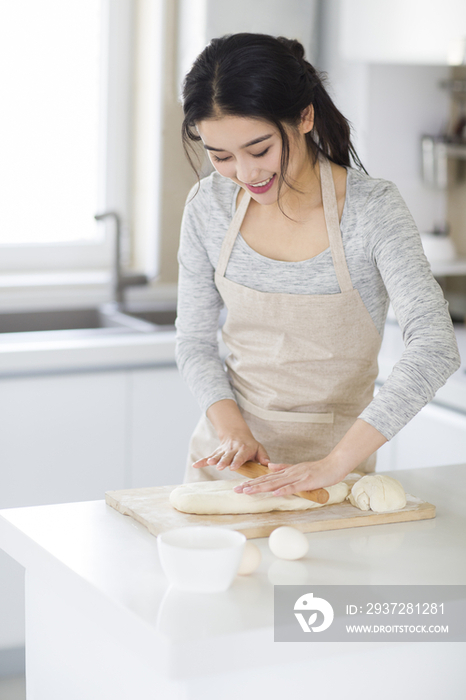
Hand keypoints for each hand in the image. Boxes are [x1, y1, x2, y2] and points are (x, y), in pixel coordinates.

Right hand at [192, 433, 269, 471]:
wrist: (236, 434)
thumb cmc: (250, 445)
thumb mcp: (259, 448)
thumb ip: (263, 456)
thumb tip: (268, 464)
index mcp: (244, 449)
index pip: (240, 456)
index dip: (236, 461)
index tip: (233, 467)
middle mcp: (233, 449)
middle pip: (228, 456)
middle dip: (224, 461)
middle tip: (220, 467)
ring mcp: (224, 451)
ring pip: (218, 456)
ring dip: (213, 460)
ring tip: (208, 464)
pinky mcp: (217, 452)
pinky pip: (209, 456)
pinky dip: (201, 461)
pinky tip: (195, 465)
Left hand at [233, 457, 347, 495]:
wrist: (334, 465)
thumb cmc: (318, 469)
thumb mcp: (297, 468)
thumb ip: (283, 468)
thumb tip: (269, 467)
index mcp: (286, 471)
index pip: (266, 478)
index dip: (253, 482)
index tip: (240, 486)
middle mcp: (289, 473)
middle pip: (267, 480)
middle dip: (251, 485)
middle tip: (237, 490)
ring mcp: (297, 477)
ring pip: (276, 483)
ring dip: (261, 487)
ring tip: (248, 491)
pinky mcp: (306, 481)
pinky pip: (293, 487)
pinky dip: (284, 490)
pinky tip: (274, 493)